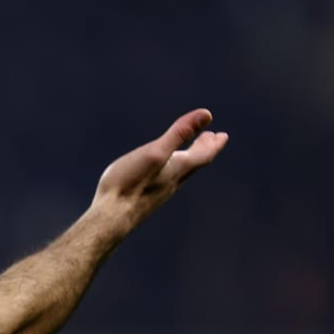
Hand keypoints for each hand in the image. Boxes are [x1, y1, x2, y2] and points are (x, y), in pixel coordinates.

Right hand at [89, 109, 228, 234]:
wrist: (110, 219)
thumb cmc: (130, 183)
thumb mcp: (155, 152)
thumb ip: (179, 133)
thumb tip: (207, 114)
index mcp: (177, 169)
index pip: (203, 155)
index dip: (214, 144)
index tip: (222, 136)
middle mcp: (172, 182)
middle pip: (193, 164)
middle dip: (202, 150)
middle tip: (211, 139)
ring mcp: (159, 194)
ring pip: (180, 174)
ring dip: (186, 161)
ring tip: (187, 154)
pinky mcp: (145, 201)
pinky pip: (164, 183)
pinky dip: (170, 172)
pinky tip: (159, 175)